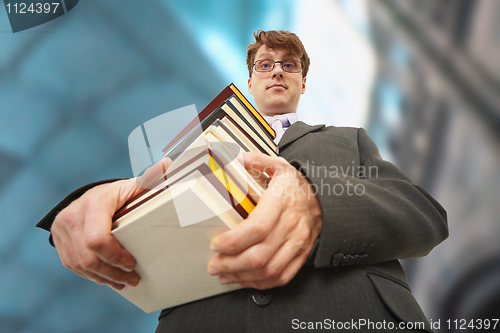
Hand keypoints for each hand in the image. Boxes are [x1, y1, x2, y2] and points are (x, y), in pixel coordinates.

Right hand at [51, 158, 171, 289]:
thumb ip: (150, 179)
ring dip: (104, 278)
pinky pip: (74, 265)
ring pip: (80, 265)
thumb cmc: (118, 194)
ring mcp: (61, 230)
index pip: (98, 239)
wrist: (90, 196)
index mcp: (93, 203)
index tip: (132, 263)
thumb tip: (170, 164)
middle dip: (112, 272)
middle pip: (89, 257)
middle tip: (133, 279)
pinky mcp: (58, 241)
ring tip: (124, 282)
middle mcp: (72, 216)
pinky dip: (92, 276)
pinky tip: (109, 280)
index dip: (115, 256)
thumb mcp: (133, 186)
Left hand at [207, 152, 322, 289]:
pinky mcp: (301, 255)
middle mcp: (291, 225)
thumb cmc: (298, 185)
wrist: (326, 198)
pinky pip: (282, 276)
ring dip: (242, 276)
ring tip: (224, 274)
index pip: (257, 228)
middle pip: (259, 254)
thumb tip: (232, 157)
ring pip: (268, 270)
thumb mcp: (278, 166)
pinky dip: (260, 283)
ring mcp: (298, 243)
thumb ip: (255, 160)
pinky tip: (244, 279)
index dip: (233, 241)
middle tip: (214, 265)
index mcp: (282, 202)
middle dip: (231, 264)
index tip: (216, 244)